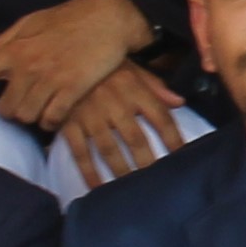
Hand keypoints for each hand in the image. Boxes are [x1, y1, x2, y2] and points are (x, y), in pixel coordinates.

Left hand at [0, 0, 152, 137]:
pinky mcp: (72, 89)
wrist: (109, 16)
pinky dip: (52, 121)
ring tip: (45, 103)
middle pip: (5, 109)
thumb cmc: (69, 18)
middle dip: (13, 110)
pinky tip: (58, 111)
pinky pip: (51, 120)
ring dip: (33, 116)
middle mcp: (27, 66)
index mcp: (13, 49)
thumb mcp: (31, 22)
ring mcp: (49, 79)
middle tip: (27, 100)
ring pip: (26, 117)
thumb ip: (6, 42)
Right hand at [52, 60, 191, 185]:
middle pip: (136, 139)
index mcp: (133, 89)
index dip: (174, 139)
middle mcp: (114, 104)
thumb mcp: (132, 67)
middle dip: (148, 163)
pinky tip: (97, 187)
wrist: (62, 57)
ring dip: (122, 171)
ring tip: (132, 189)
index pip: (160, 118)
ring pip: (109, 150)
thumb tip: (180, 102)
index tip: (183, 157)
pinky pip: (80, 152)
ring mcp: (90, 116)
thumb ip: (156, 85)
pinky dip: (89, 172)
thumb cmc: (104, 65)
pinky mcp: (69, 124)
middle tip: (158, 182)